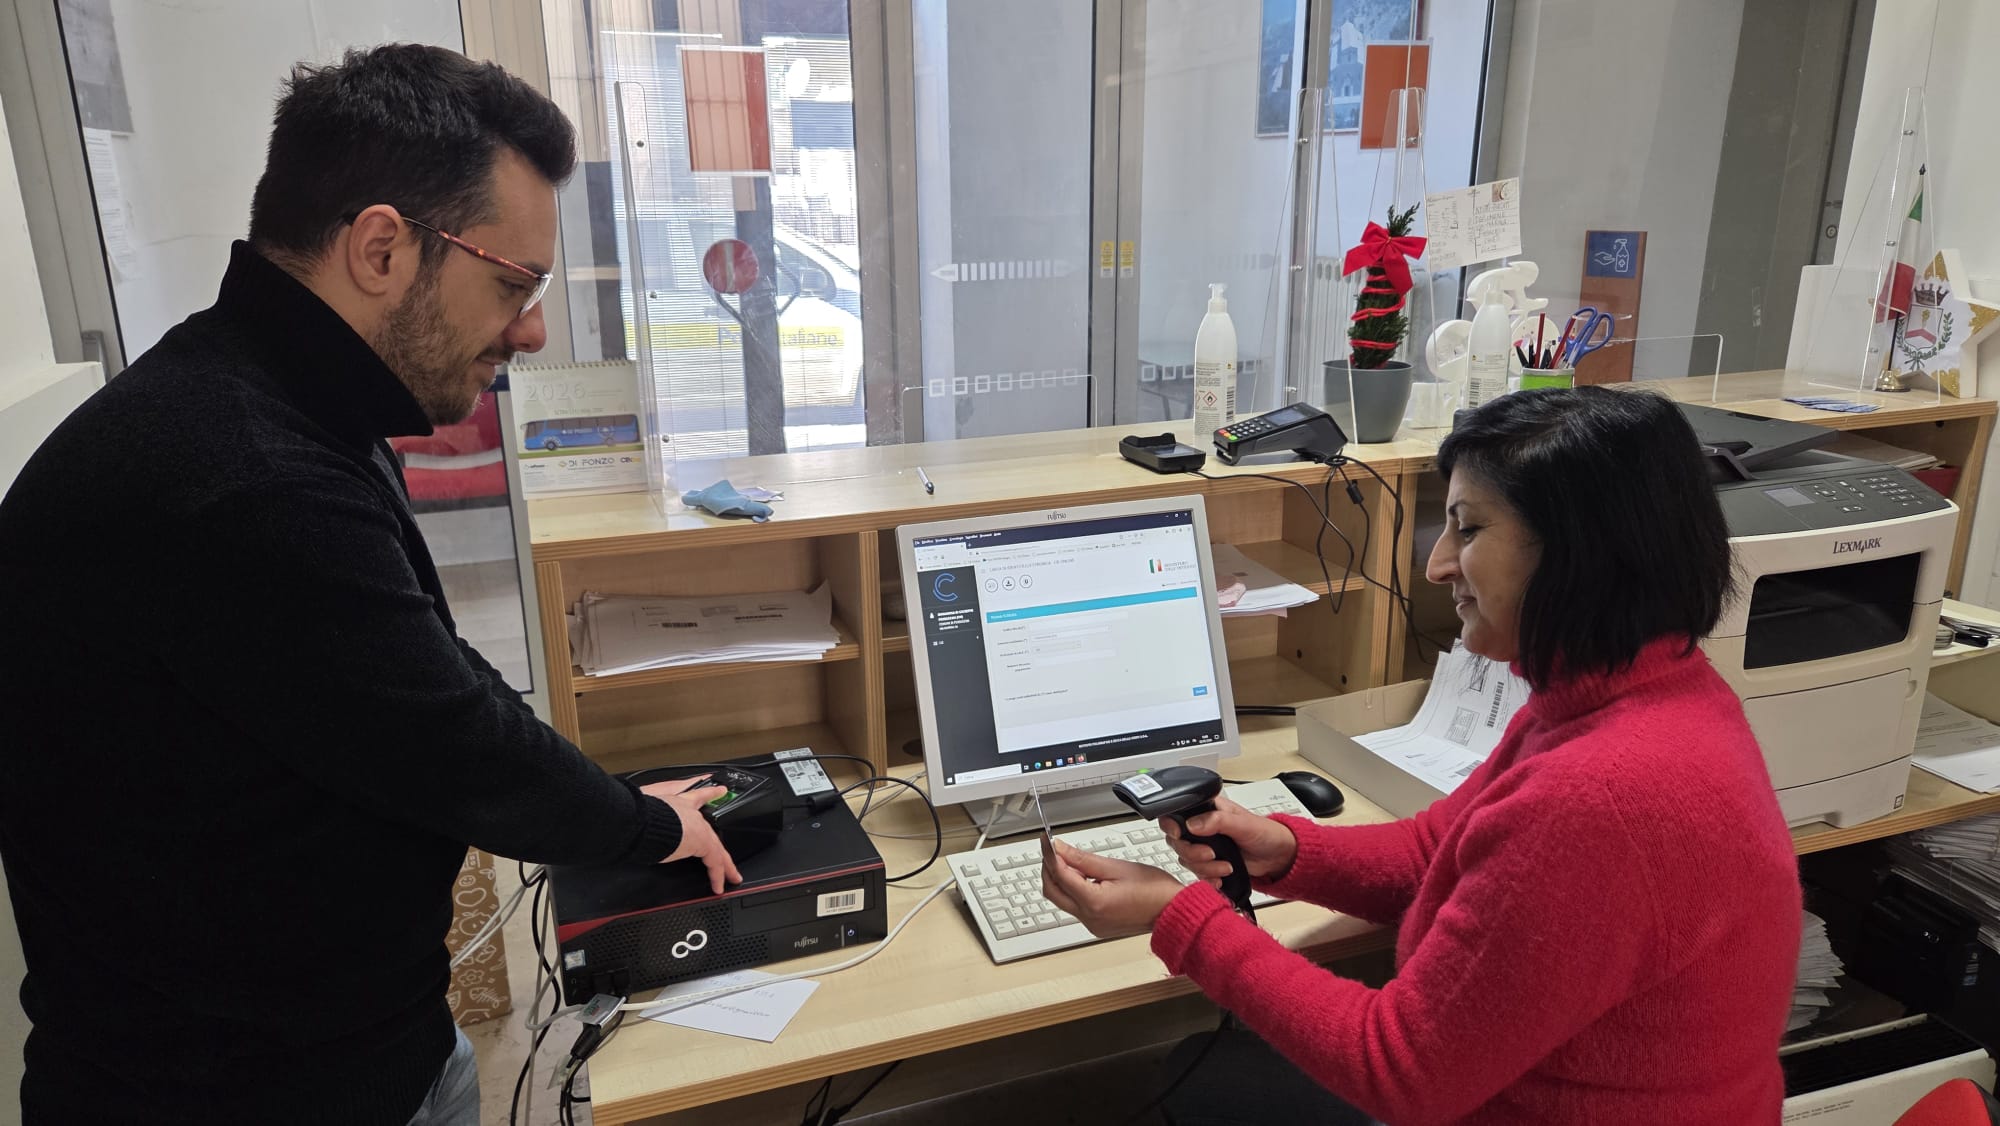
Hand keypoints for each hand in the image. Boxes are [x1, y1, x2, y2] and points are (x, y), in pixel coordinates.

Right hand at [640, 778, 743, 894]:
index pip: (698, 797)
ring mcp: (700, 828)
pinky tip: (718, 886)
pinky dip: (717, 876)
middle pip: (711, 832)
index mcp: (679, 804)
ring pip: (718, 849)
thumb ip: (652, 823)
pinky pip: (715, 863)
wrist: (646, 820)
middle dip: (720, 847)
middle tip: (729, 859)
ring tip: (731, 878)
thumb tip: (644, 834)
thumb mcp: (649, 813)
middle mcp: (692, 814)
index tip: (720, 791)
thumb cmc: (642, 816)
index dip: (709, 794)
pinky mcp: (704, 842)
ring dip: (725, 867)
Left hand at [1040, 837, 1184, 938]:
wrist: (1173, 912)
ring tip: (1071, 861)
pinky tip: (1083, 877)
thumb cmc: (1155, 890)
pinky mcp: (1097, 926)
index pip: (1059, 874)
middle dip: (1048, 868)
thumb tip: (1060, 849)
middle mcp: (1089, 918)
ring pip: (1062, 900)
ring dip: (1060, 880)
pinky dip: (1073, 891)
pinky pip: (1075, 907)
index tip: (1047, 840)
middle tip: (1053, 849)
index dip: (1050, 854)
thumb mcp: (1117, 867)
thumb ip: (1083, 859)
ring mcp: (1092, 925)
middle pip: (1052, 891)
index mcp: (1094, 903)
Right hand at [1162, 796, 1298, 885]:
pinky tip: (1221, 878)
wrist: (1277, 857)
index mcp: (1206, 811)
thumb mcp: (1243, 823)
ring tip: (1227, 867)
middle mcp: (1201, 829)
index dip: (1171, 826)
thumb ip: (1217, 821)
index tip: (1179, 834)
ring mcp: (1204, 847)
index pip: (1176, 815)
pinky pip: (1198, 874)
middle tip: (1212, 854)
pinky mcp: (1210, 865)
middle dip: (1193, 852)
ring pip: (1187, 860)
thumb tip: (1192, 824)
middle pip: (1177, 842)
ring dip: (1205, 868)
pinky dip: (1209, 878)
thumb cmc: (1265, 833)